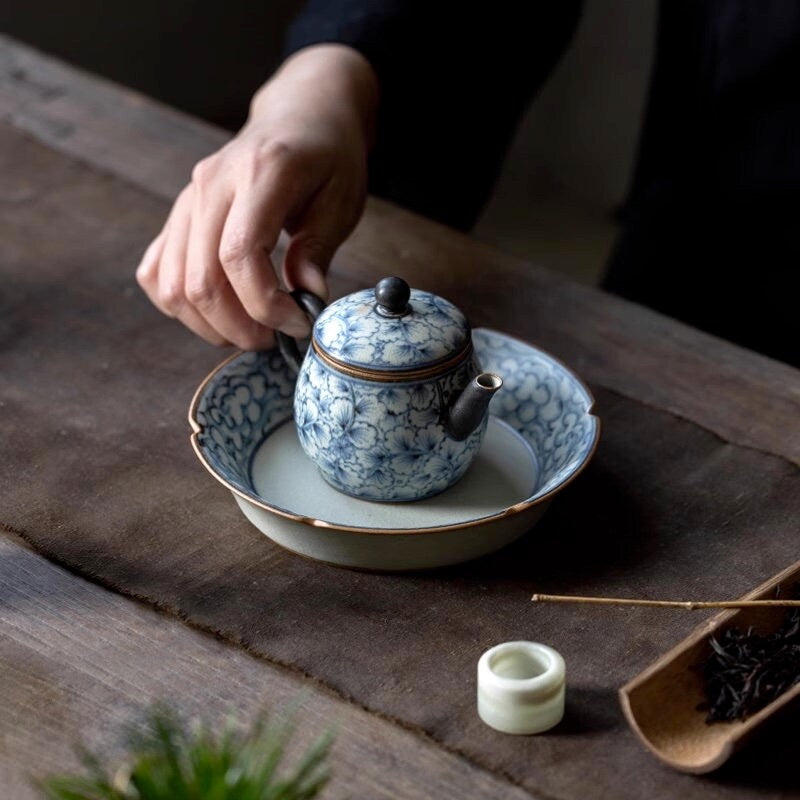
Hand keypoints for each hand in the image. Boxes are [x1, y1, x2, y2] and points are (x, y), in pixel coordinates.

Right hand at [136, 45, 377, 348]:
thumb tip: (307, 298)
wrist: (298, 116)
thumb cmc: (326, 157)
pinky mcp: (177, 215)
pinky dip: (180, 305)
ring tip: (250, 330)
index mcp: (260, 174)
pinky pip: (155, 272)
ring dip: (209, 324)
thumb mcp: (341, 200)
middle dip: (238, 326)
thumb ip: (319, 250)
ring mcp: (187, 199)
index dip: (266, 305)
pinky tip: (217, 311)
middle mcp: (212, 184)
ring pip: (172, 284)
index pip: (239, 256)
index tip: (298, 322)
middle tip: (274, 338)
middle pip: (200, 279)